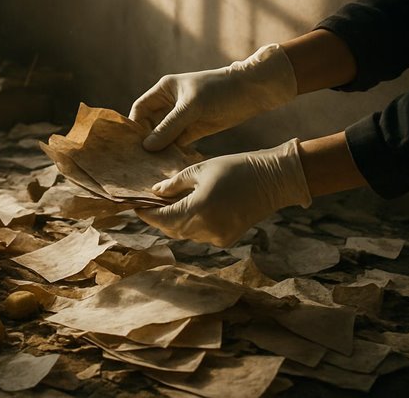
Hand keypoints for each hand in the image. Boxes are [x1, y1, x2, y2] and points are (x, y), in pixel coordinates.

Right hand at [129, 44, 296, 150]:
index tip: (131, 145)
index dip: (134, 125)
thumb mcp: (191, 107)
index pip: (140, 109)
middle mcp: (169, 104)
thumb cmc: (219, 91)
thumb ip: (169, 127)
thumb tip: (147, 147)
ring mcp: (182, 118)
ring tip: (153, 168)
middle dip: (146, 142)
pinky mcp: (194, 130)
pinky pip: (178, 144)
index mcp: (164, 90)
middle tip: (140, 162)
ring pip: (164, 137)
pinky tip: (169, 166)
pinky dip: (173, 153)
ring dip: (160, 150)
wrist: (252, 92)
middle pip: (150, 125)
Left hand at [136, 139, 311, 246]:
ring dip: (175, 221)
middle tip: (151, 203)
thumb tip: (154, 193)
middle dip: (159, 217)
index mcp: (197, 210)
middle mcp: (206, 229)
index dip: (146, 214)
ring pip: (185, 233)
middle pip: (171, 229)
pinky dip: (192, 225)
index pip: (161, 218)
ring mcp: (217, 237)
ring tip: (171, 203)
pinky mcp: (226, 240)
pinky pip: (200, 235)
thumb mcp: (199, 170)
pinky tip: (193, 209)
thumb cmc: (234, 168)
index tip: (135, 207)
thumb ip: (173, 185)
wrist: (272, 180)